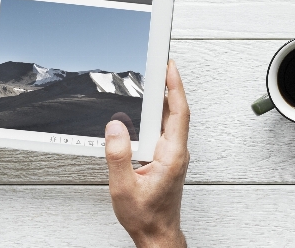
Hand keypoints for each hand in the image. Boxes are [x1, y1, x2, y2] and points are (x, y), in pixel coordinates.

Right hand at [105, 60, 189, 247]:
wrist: (157, 235)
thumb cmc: (146, 217)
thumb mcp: (124, 187)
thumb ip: (118, 155)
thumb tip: (115, 126)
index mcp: (172, 155)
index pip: (179, 112)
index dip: (175, 86)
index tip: (170, 66)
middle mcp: (176, 152)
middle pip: (176, 111)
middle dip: (168, 85)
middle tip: (158, 64)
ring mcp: (173, 155)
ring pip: (170, 120)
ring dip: (161, 100)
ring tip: (150, 81)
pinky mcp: (167, 159)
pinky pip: (164, 131)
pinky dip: (156, 115)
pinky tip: (144, 111)